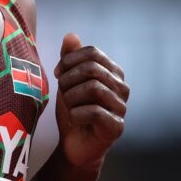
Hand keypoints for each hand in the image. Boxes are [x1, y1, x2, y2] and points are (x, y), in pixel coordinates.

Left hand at [53, 33, 128, 173]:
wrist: (73, 145)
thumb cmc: (73, 110)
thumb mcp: (67, 82)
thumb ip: (70, 59)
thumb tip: (71, 35)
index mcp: (113, 72)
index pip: (92, 52)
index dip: (69, 60)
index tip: (58, 73)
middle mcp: (122, 87)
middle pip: (92, 69)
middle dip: (69, 80)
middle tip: (62, 92)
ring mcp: (122, 107)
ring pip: (93, 89)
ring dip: (72, 98)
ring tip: (69, 107)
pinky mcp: (117, 127)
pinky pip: (95, 112)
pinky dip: (76, 115)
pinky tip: (74, 120)